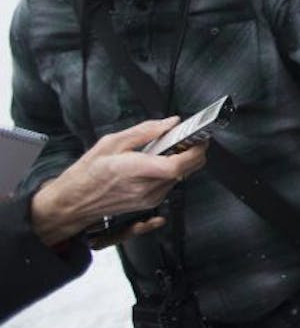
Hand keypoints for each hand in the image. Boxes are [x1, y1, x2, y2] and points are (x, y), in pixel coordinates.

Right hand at [29, 117, 208, 246]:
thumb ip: (145, 131)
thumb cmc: (88, 173)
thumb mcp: (112, 142)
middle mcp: (145, 188)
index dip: (194, 151)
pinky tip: (161, 163)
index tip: (199, 138)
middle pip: (185, 171)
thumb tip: (170, 123)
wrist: (73, 202)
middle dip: (194, 153)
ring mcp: (149, 199)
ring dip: (183, 162)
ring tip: (170, 149)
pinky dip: (173, 172)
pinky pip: (172, 185)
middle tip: (190, 138)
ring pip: (181, 177)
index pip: (176, 165)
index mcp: (134, 170)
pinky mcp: (150, 204)